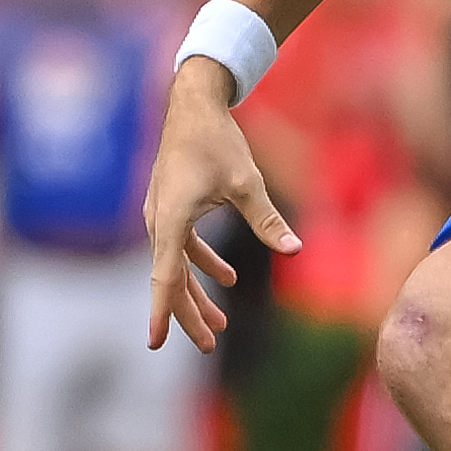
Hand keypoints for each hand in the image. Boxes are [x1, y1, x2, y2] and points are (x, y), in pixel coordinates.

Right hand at [144, 58, 299, 352]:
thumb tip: (295, 249)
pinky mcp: (171, 209)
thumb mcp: (246, 182)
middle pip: (171, 280)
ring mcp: (162, 216)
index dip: (162, 312)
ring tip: (221, 325)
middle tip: (211, 345)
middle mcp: (158, 222)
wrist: (193, 105)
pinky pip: (183, 248)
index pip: (165, 277)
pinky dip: (203, 265)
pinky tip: (229, 279)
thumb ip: (267, 219)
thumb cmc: (216, 140)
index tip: (155, 344)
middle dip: (190, 314)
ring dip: (198, 294)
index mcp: (170, 220)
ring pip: (177, 267)